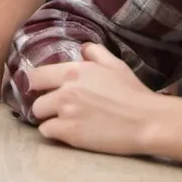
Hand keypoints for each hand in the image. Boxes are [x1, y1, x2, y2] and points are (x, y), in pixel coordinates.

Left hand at [27, 43, 157, 156]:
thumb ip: (95, 52)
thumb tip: (82, 48)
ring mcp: (66, 113)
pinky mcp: (70, 134)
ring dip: (49, 118)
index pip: (37, 75)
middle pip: (36, 98)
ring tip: (63, 121)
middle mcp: (66, 90)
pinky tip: (69, 132)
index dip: (38, 83)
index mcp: (75, 71)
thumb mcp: (115, 64)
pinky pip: (47, 132)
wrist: (145, 121)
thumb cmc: (132, 91)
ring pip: (39, 116)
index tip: (43, 89)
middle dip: (44, 103)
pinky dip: (55, 133)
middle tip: (56, 108)